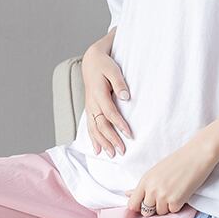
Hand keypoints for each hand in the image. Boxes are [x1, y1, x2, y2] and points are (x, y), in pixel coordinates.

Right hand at [81, 42, 132, 156]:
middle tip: (122, 151)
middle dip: (111, 139)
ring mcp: (89, 108)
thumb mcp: (113, 70)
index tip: (129, 134)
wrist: (91, 62)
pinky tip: (98, 150)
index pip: (109, 112)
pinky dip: (93, 140)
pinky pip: (89, 128)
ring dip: (102, 143)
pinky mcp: (89, 111)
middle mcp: (92, 104)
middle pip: (101, 125)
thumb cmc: (104, 65)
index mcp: (98, 94)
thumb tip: (126, 97)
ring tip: (111, 154)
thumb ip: (119, 83)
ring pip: (94, 129)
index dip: (119, 124)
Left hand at [125, 134, 218, 214]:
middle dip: (154, 208)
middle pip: (146, 211)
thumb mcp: (155, 172)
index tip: (145, 205)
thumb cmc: (177, 162)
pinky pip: (173, 211)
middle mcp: (151, 190)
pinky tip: (182, 193)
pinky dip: (178, 205)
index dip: (138, 207)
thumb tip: (127, 194)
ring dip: (167, 207)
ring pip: (160, 212)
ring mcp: (163, 196)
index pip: (132, 204)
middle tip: (164, 196)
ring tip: (174, 192)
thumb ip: (142, 186)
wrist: (197, 155)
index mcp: (144, 181)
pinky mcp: (176, 201)